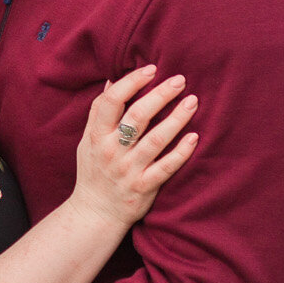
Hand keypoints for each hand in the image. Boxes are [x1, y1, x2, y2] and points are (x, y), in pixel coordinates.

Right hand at [71, 65, 197, 228]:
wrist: (95, 213)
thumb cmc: (94, 171)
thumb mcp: (88, 140)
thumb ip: (98, 112)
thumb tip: (112, 81)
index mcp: (97, 136)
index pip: (111, 101)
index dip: (131, 82)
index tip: (151, 69)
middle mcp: (112, 151)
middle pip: (137, 117)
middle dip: (160, 95)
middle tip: (180, 80)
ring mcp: (129, 170)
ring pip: (156, 140)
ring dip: (177, 119)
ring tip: (193, 101)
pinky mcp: (144, 188)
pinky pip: (167, 167)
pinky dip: (181, 152)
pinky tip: (195, 136)